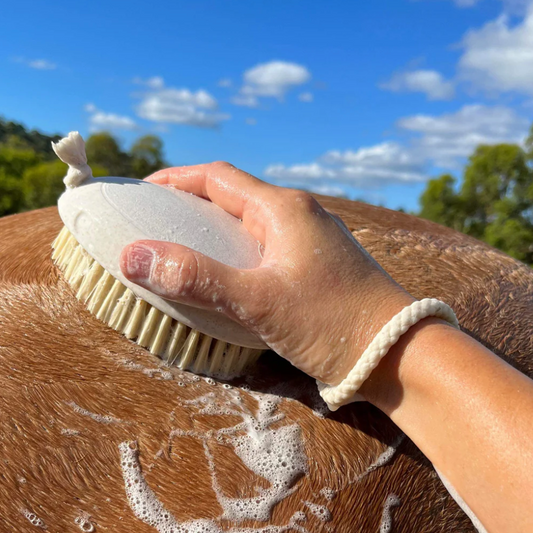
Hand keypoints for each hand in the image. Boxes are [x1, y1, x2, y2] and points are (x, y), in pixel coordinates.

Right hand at [120, 162, 413, 384]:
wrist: (399, 354)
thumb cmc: (332, 322)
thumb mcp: (259, 301)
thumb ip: (197, 279)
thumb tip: (133, 256)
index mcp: (284, 209)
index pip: (217, 177)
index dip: (175, 180)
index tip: (141, 194)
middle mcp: (299, 216)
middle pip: (234, 198)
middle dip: (191, 207)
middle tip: (155, 227)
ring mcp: (312, 242)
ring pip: (252, 226)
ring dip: (215, 233)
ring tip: (182, 254)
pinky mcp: (319, 268)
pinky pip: (267, 250)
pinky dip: (237, 256)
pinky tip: (227, 281)